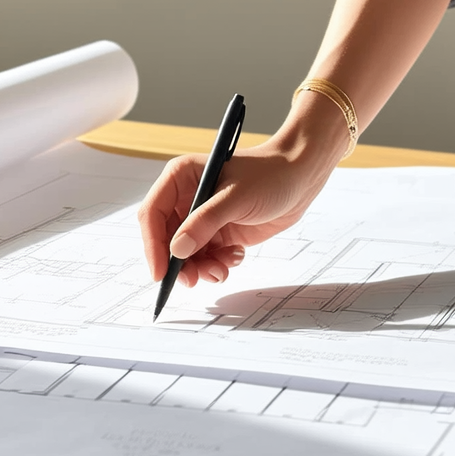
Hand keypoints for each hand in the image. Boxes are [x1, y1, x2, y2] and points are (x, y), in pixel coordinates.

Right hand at [137, 138, 337, 290]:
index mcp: (182, 178)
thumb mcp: (236, 198)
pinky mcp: (220, 232)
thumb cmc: (270, 175)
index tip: (161, 273)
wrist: (301, 176)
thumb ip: (205, 222)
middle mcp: (188, 198)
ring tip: (221, 270)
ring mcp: (204, 217)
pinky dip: (216, 264)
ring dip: (199, 268)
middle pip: (166, 240)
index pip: (153, 214)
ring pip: (186, 254)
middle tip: (194, 280)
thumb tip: (177, 250)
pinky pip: (206, 258)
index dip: (153, 246)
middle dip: (178, 263)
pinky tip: (235, 256)